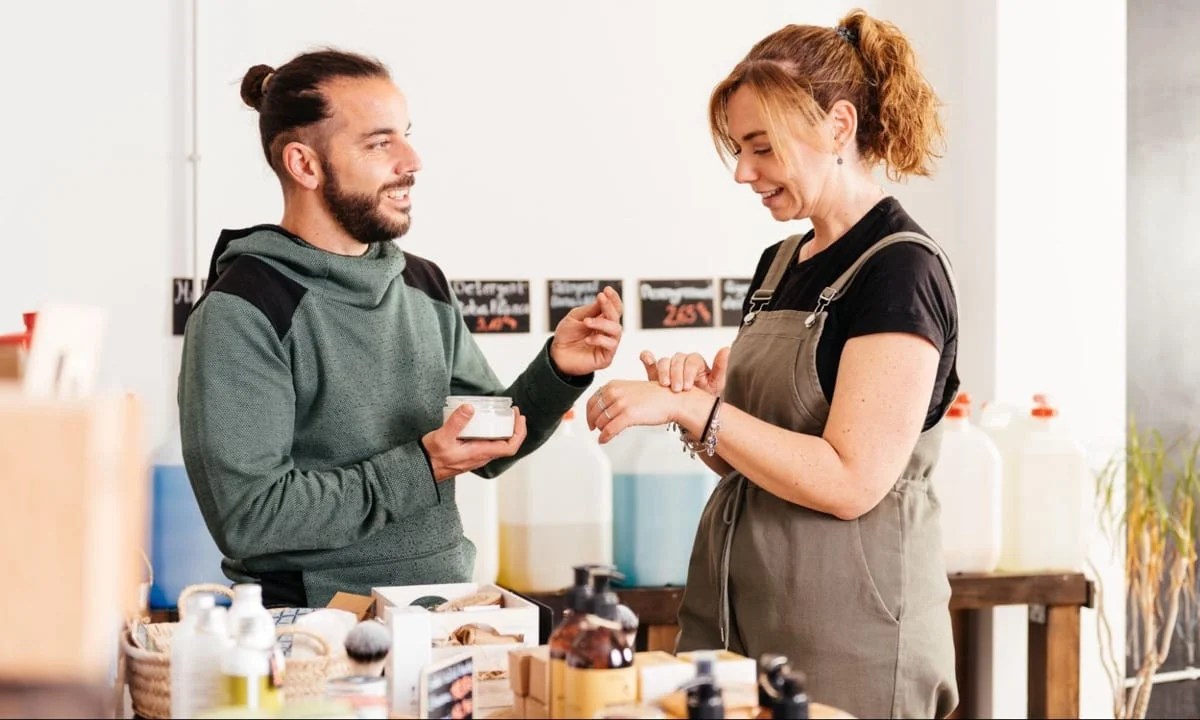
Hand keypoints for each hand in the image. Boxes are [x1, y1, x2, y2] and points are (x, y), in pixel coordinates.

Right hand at [422, 404, 527, 480]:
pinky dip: (494, 433)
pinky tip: (487, 423)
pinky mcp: (470, 453)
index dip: (519, 432)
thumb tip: (470, 408)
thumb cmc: (432, 457)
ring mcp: (477, 456)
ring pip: (499, 445)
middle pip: (508, 445)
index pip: (510, 447)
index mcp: (480, 453)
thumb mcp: (442, 437)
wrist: (422, 469)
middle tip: (514, 412)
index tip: (518, 417)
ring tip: (505, 416)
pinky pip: (489, 444)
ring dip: (506, 431)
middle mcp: (482, 456)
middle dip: (515, 428)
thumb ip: (456, 422)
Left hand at [549, 286, 623, 375]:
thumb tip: (603, 298)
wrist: (557, 354)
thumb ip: (590, 309)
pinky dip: (599, 339)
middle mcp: (607, 332)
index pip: (614, 308)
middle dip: (609, 307)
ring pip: (616, 331)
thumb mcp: (575, 317)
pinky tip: (587, 339)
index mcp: (602, 320)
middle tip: (600, 299)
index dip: (613, 299)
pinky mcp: (606, 358)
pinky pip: (610, 346)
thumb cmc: (566, 335)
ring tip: (586, 322)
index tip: (606, 290)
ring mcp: (608, 345)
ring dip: (602, 323)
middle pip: (616, 317)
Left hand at [586, 379, 712, 443]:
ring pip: (601, 421)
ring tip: (604, 434)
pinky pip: (610, 430)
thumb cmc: (655, 396)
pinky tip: (604, 440)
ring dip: (601, 430)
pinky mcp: (628, 415)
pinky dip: (604, 437)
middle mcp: (615, 392)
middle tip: (595, 429)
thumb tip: (604, 409)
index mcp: (614, 385)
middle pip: (594, 411)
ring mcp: (621, 404)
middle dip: (593, 422)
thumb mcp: (631, 390)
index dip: (589, 412)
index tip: (590, 420)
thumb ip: (616, 396)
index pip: (593, 399)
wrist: (672, 400)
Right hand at [639, 347, 729, 393]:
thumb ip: (720, 367)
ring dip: (663, 371)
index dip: (688, 372)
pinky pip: (649, 360)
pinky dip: (647, 358)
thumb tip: (726, 348)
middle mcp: (681, 361)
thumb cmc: (705, 396)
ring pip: (664, 361)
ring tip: (664, 385)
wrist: (692, 410)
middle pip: (676, 360)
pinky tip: (646, 358)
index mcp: (695, 362)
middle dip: (676, 374)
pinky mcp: (656, 373)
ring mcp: (668, 367)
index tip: (688, 387)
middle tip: (676, 389)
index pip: (691, 360)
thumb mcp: (715, 384)